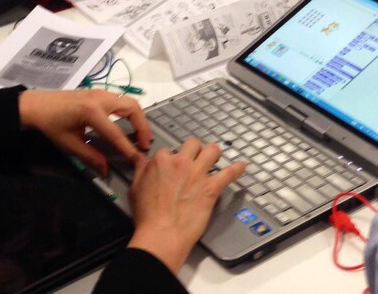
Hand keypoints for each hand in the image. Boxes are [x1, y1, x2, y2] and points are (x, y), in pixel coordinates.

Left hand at [18, 89, 151, 174]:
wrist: (36, 105)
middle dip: (143, 127)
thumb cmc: (50, 124)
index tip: (139, 159)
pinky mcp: (99, 93)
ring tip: (141, 136)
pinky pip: (121, 100)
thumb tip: (106, 169)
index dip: (128, 148)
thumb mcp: (69, 144)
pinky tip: (129, 125)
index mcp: (91, 112)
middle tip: (145, 144)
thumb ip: (90, 156)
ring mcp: (101, 92)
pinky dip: (130, 112)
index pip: (116, 133)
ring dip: (138, 118)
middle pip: (132, 109)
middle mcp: (100, 99)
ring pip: (129, 102)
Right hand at [127, 138, 245, 273]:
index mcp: (162, 161)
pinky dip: (236, 169)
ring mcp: (198, 174)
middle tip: (195, 158)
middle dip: (194, 149)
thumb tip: (141, 159)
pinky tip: (241, 166)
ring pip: (212, 151)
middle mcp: (182, 163)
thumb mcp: (136, 187)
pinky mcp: (211, 188)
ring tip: (215, 156)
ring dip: (214, 153)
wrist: (162, 233)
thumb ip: (141, 169)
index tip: (173, 166)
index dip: (172, 158)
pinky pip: (228, 174)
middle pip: (193, 144)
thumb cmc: (148, 215)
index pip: (169, 150)